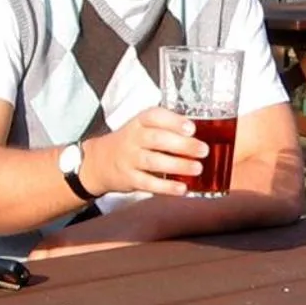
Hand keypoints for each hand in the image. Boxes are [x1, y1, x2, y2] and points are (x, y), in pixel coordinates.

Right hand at [78, 106, 205, 196]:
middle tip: (203, 150)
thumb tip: (206, 132)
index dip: (173, 121)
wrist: (99, 161)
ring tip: (197, 168)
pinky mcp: (129, 179)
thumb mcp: (143, 128)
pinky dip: (166, 187)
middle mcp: (133, 139)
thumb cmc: (132, 142)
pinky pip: (148, 184)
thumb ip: (168, 127)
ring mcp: (129, 160)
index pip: (154, 116)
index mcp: (139, 122)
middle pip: (156, 139)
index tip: (191, 127)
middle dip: (182, 145)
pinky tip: (182, 188)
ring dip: (177, 166)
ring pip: (153, 162)